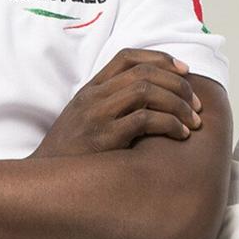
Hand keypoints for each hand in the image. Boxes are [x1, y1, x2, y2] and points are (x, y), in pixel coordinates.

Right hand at [33, 48, 202, 157]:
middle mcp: (93, 97)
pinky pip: (144, 120)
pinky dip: (169, 123)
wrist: (42, 180)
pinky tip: (180, 134)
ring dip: (178, 104)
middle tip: (196, 105)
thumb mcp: (84, 121)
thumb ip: (109, 107)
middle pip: (144, 73)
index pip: (127, 57)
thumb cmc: (70, 156)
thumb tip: (151, 103)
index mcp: (90, 89)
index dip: (161, 59)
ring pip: (147, 91)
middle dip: (178, 85)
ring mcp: (97, 116)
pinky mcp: (104, 138)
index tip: (184, 72)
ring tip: (193, 122)